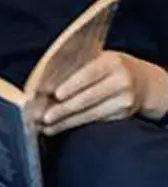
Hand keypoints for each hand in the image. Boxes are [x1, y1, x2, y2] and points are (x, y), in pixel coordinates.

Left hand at [41, 51, 167, 134]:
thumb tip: (45, 83)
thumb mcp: (98, 59)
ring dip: (66, 121)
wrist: (143, 82)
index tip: (55, 95)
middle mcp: (121, 82)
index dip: (72, 86)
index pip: (88, 74)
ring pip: (90, 113)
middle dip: (63, 109)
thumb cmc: (108, 67)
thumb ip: (78, 67)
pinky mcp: (123, 115)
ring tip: (46, 126)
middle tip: (43, 116)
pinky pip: (95, 121)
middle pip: (88, 98)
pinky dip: (75, 124)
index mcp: (111, 63)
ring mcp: (124, 100)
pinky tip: (59, 127)